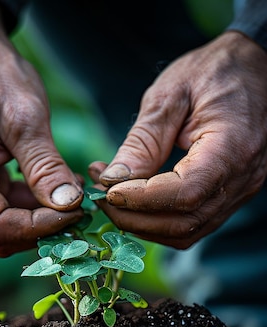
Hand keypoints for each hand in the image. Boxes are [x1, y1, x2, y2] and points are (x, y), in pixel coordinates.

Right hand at [0, 0, 82, 256]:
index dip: (38, 227)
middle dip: (42, 226)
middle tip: (78, 205)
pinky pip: (6, 210)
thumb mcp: (24, 116)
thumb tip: (69, 205)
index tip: (76, 212)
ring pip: (5, 227)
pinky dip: (34, 206)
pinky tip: (57, 186)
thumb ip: (45, 165)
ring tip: (71, 191)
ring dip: (41, 217)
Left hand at [89, 32, 266, 248]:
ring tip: (113, 196)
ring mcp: (240, 191)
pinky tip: (136, 201)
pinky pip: (192, 223)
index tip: (107, 189)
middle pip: (183, 223)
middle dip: (134, 217)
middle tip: (101, 195)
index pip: (184, 193)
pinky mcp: (231, 196)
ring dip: (143, 223)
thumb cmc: (214, 70)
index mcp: (232, 147)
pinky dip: (159, 220)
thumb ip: (143, 141)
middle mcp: (242, 179)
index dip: (141, 200)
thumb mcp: (170, 94)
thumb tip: (111, 180)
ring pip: (186, 232)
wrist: (255, 68)